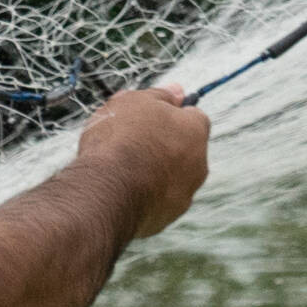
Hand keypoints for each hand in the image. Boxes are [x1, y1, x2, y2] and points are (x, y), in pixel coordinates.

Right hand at [76, 85, 209, 244]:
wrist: (106, 190)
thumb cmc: (120, 140)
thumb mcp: (134, 102)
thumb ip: (159, 95)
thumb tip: (178, 90)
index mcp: (196, 129)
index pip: (192, 117)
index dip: (169, 117)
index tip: (147, 119)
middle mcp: (200, 162)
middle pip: (185, 149)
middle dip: (165, 147)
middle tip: (132, 145)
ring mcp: (186, 192)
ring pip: (174, 177)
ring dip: (156, 173)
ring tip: (123, 172)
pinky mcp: (169, 216)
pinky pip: (159, 201)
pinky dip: (146, 196)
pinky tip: (123, 192)